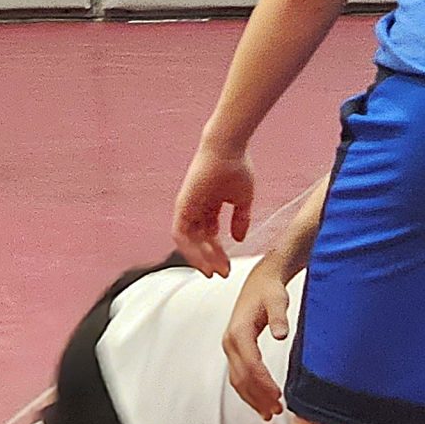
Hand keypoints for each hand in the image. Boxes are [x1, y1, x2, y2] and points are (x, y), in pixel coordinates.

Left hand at [172, 137, 253, 275]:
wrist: (228, 150)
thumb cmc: (237, 168)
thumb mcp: (243, 199)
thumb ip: (240, 220)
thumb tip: (240, 239)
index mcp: (209, 207)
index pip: (210, 236)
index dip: (218, 253)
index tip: (227, 268)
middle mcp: (196, 209)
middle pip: (200, 241)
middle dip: (210, 259)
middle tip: (222, 273)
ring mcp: (187, 208)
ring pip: (189, 242)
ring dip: (200, 258)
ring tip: (214, 271)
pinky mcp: (182, 206)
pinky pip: (181, 234)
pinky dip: (190, 249)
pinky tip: (204, 260)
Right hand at [224, 260, 291, 418]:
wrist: (260, 282)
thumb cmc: (269, 291)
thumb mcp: (277, 300)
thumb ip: (279, 317)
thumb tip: (280, 335)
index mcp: (239, 332)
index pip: (251, 364)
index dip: (264, 382)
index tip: (278, 396)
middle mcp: (230, 342)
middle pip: (242, 377)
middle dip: (258, 396)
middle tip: (276, 411)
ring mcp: (230, 347)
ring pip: (237, 380)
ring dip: (252, 398)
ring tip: (269, 413)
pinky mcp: (235, 350)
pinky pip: (238, 376)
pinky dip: (248, 391)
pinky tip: (260, 402)